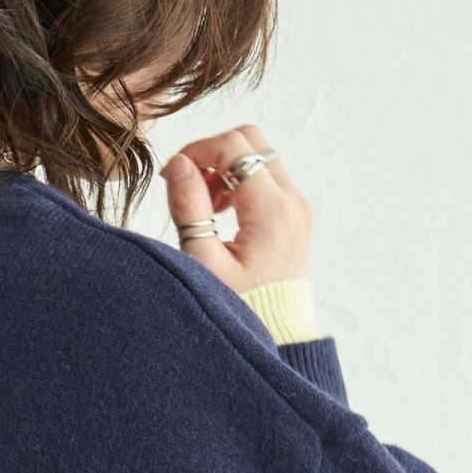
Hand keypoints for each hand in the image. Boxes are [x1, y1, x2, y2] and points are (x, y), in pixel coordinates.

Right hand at [160, 124, 313, 291]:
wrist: (274, 333)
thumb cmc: (237, 307)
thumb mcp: (203, 262)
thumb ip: (189, 207)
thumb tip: (179, 164)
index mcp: (272, 211)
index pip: (234, 147)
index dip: (197, 151)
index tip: (173, 175)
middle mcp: (292, 201)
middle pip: (251, 139)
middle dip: (213, 152)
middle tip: (189, 184)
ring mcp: (298, 205)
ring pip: (259, 153)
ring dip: (225, 166)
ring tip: (205, 203)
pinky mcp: (295, 212)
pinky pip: (266, 175)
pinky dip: (239, 179)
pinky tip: (221, 210)